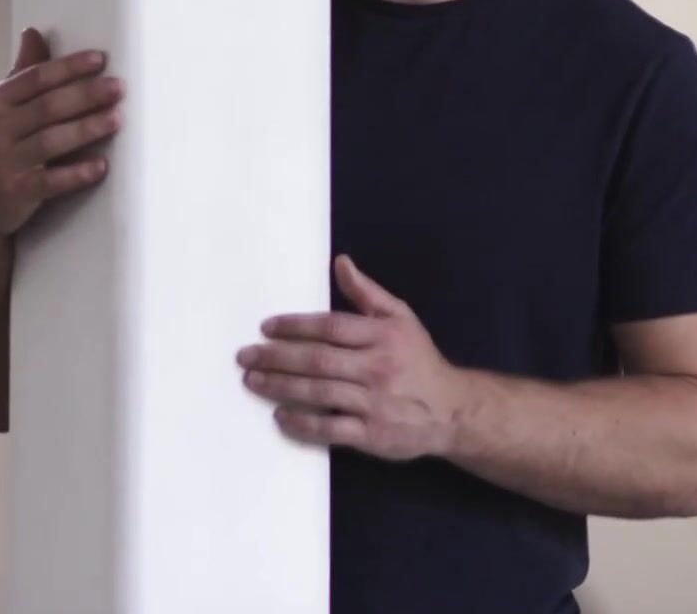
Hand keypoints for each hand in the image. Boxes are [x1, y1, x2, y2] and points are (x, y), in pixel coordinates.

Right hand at [0, 26, 125, 249]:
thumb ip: (20, 74)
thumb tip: (33, 32)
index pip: (35, 78)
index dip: (68, 67)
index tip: (99, 59)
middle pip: (48, 106)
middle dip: (86, 95)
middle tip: (118, 87)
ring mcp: (5, 161)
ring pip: (51, 141)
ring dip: (86, 129)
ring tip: (116, 119)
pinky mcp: (15, 192)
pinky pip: (51, 182)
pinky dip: (76, 174)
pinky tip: (101, 166)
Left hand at [236, 254, 465, 461]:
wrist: (451, 410)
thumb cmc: (419, 360)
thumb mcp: (401, 318)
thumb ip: (368, 293)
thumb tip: (340, 262)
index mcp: (383, 336)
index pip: (331, 327)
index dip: (296, 326)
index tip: (266, 327)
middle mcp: (377, 368)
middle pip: (318, 360)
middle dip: (277, 357)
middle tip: (245, 355)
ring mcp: (373, 402)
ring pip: (318, 392)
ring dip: (280, 386)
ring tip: (252, 380)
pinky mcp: (371, 434)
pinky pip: (330, 429)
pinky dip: (302, 423)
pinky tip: (280, 416)